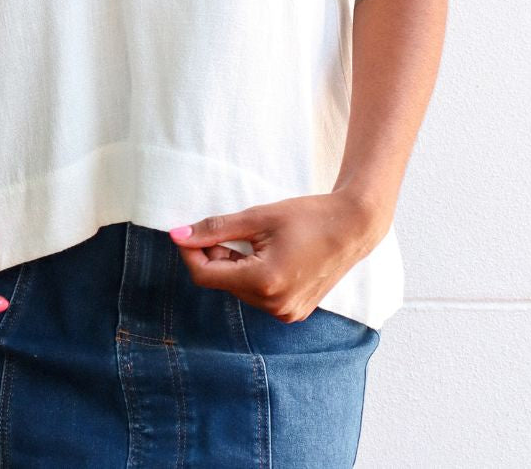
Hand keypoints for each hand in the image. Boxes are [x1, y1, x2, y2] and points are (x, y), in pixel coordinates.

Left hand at [168, 191, 388, 321]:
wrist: (352, 227)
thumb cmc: (307, 216)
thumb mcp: (257, 217)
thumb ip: (215, 228)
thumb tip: (177, 235)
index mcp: (263, 282)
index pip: (206, 276)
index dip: (191, 252)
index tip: (186, 231)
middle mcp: (274, 306)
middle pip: (223, 283)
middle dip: (217, 256)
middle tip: (234, 229)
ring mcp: (286, 313)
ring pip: (240, 290)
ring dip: (236, 266)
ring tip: (258, 241)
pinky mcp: (294, 313)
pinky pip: (259, 296)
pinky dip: (254, 276)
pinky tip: (271, 255)